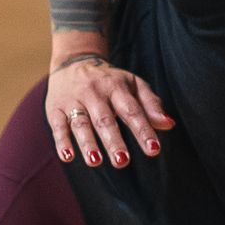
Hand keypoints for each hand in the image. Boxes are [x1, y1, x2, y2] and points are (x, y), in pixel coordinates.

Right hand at [46, 58, 172, 168]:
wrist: (73, 62)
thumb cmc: (111, 81)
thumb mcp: (133, 85)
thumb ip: (151, 105)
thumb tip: (169, 125)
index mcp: (117, 87)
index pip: (132, 111)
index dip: (143, 130)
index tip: (153, 150)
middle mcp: (95, 93)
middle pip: (105, 119)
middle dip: (113, 140)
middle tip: (123, 161)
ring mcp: (74, 101)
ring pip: (81, 123)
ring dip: (88, 143)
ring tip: (96, 162)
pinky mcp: (55, 109)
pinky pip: (58, 126)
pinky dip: (62, 142)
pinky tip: (68, 157)